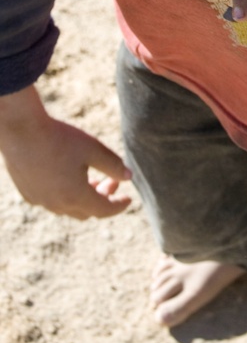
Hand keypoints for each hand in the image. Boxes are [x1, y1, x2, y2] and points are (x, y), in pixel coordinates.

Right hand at [0, 86, 131, 219]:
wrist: (21, 131)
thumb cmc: (60, 138)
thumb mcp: (93, 149)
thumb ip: (113, 165)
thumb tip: (129, 177)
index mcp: (75, 196)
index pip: (104, 210)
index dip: (118, 206)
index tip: (129, 200)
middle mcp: (57, 204)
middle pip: (87, 211)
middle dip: (102, 198)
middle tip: (110, 181)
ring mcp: (40, 200)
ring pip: (68, 208)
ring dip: (83, 198)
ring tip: (91, 180)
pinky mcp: (28, 193)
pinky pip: (51, 201)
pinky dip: (65, 195)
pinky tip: (66, 177)